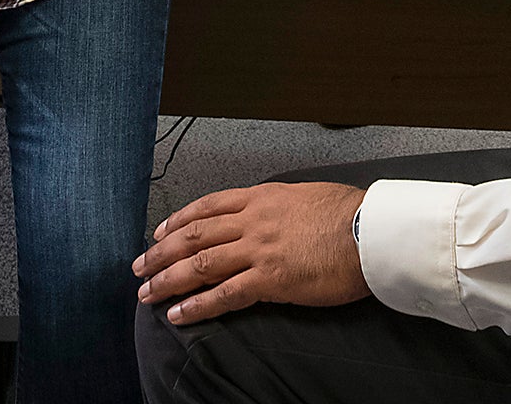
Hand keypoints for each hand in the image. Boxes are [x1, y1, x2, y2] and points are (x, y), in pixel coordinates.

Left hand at [133, 182, 369, 324]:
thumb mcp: (308, 196)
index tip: (160, 232)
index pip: (208, 205)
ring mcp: (259, 248)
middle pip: (194, 234)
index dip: (179, 220)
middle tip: (139, 267)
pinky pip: (224, 294)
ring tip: (147, 294)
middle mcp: (254, 219)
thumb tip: (272, 215)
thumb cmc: (350, 214)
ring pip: (200, 263)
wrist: (371, 231)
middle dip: (161, 252)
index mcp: (263, 197)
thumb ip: (281, 206)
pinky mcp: (270, 278)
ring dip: (169, 280)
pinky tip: (179, 315)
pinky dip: (197, 306)